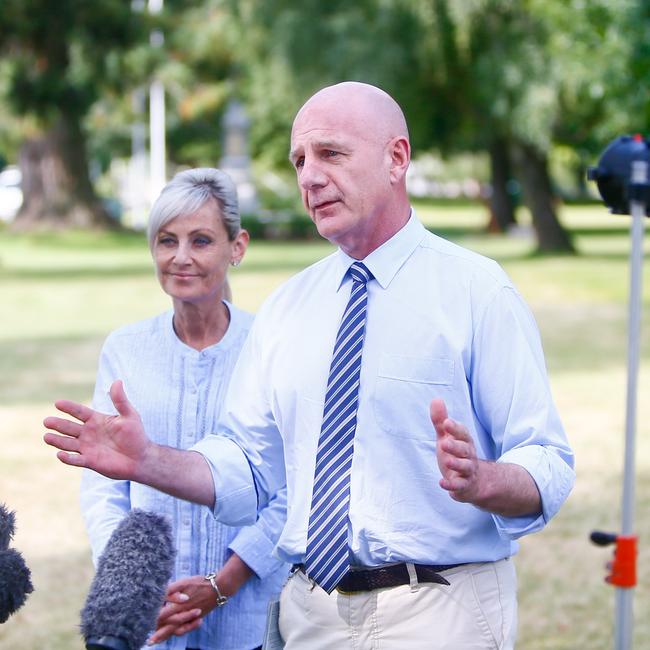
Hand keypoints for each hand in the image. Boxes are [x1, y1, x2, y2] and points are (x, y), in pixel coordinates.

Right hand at [43, 380, 150, 480]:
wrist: (140, 458)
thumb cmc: (136, 435)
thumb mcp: (129, 415)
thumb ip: (120, 400)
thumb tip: (117, 381)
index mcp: (96, 420)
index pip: (80, 412)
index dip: (69, 408)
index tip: (58, 403)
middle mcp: (88, 433)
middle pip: (69, 427)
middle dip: (58, 424)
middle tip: (47, 421)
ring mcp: (87, 447)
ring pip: (68, 443)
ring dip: (57, 441)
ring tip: (47, 437)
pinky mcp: (89, 461)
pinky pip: (75, 460)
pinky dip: (67, 458)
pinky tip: (60, 454)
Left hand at [148, 576, 209, 643]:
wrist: (218, 588)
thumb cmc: (201, 583)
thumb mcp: (185, 582)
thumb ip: (172, 588)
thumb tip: (160, 592)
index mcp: (179, 605)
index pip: (162, 615)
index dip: (153, 620)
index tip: (144, 623)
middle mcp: (183, 614)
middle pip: (167, 626)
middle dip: (157, 633)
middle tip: (148, 641)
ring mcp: (189, 618)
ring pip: (175, 630)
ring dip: (165, 636)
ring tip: (155, 641)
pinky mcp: (194, 618)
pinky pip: (184, 629)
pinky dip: (177, 633)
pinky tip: (173, 633)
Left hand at [430, 398, 541, 515]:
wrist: (474, 482)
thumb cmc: (456, 455)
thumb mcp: (447, 437)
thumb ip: (440, 421)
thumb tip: (436, 399)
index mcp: (464, 442)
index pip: (462, 433)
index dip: (454, 428)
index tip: (446, 422)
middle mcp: (468, 456)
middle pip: (464, 450)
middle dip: (455, 446)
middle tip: (444, 443)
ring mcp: (467, 471)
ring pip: (465, 467)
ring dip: (456, 464)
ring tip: (446, 461)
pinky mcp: (464, 486)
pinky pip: (459, 486)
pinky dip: (452, 485)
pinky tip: (442, 483)